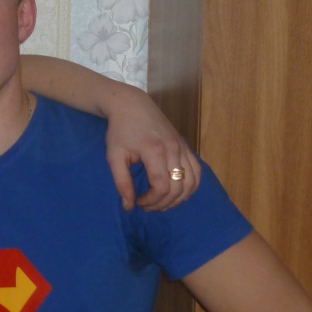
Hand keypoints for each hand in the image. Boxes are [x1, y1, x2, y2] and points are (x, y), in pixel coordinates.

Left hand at [105, 88, 199, 210]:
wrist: (131, 105)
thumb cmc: (120, 130)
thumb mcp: (114, 156)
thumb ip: (122, 182)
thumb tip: (128, 207)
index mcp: (155, 152)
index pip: (162, 187)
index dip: (151, 201)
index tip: (138, 202)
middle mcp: (174, 150)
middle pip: (178, 188)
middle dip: (163, 203)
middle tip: (148, 206)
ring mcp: (182, 147)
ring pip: (192, 182)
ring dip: (179, 198)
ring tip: (162, 203)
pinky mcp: (185, 146)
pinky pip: (197, 171)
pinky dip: (191, 186)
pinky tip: (178, 192)